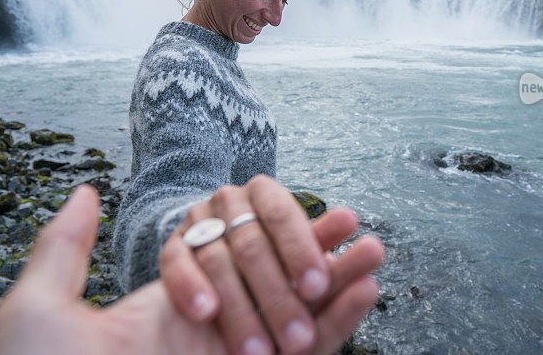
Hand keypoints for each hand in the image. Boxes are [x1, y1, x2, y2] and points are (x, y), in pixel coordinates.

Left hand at [0, 184, 382, 354]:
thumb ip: (67, 248)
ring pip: (302, 316)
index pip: (231, 258)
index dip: (269, 232)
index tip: (298, 204)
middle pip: (277, 283)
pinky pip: (309, 353)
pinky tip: (365, 288)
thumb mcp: (41, 306)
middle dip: (318, 250)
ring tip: (372, 246)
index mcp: (168, 307)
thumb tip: (87, 191)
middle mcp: (210, 332)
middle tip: (353, 221)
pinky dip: (340, 322)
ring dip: (341, 281)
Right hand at [159, 175, 383, 354]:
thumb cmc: (272, 297)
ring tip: (259, 350)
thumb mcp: (301, 292)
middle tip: (298, 336)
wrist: (205, 307)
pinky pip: (176, 262)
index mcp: (271, 201)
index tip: (318, 286)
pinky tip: (206, 314)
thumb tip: (371, 272)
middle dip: (278, 293)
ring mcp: (201, 227)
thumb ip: (330, 285)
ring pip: (217, 257)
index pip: (285, 215)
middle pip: (253, 242)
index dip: (302, 249)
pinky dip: (191, 287)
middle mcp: (236, 206)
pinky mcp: (171, 251)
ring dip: (240, 307)